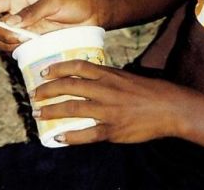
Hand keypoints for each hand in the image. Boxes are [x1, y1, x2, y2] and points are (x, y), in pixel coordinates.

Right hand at [0, 0, 99, 52]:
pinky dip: (16, 54)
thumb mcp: (55, 0)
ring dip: (9, 44)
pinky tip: (28, 51)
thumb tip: (11, 23)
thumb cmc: (75, 0)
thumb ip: (33, 11)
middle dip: (1, 34)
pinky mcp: (35, 44)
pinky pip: (17, 51)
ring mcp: (27, 31)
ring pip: (4, 41)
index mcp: (22, 0)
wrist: (93, 13)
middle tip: (20, 36)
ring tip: (28, 41)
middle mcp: (20, 16)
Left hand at [32, 60, 187, 144]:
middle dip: (49, 90)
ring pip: (73, 109)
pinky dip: (70, 136)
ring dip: (53, 111)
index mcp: (110, 74)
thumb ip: (107, 80)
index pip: (78, 67)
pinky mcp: (112, 130)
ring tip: (39, 113)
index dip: (59, 68)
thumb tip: (88, 82)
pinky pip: (86, 134)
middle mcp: (106, 89)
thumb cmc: (148, 92)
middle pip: (70, 86)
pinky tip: (58, 138)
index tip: (44, 72)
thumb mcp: (126, 78)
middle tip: (35, 94)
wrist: (169, 107)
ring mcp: (108, 110)